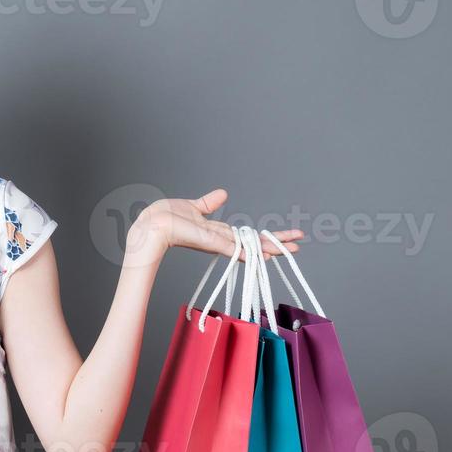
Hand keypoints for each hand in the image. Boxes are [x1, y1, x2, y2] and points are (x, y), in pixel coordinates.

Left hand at [125, 189, 302, 265]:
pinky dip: (250, 253)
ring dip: (271, 248)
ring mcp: (217, 243)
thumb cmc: (168, 218)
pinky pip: (235, 248)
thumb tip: (224, 194)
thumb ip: (210, 203)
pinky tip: (266, 256)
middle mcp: (221, 240)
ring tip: (290, 251)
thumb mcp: (194, 207)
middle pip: (255, 244)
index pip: (248, 236)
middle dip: (277, 244)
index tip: (286, 238)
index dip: (267, 237)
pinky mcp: (210, 242)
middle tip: (299, 247)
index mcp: (218, 233)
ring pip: (250, 247)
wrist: (152, 225)